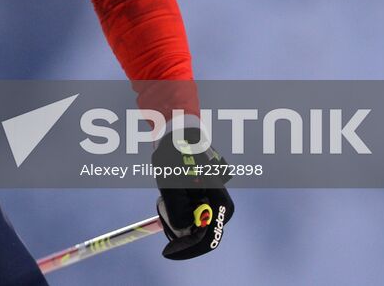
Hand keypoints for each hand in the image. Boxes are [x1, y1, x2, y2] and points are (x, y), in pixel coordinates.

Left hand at [153, 128, 234, 260]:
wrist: (177, 131)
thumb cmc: (176, 153)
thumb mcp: (171, 182)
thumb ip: (177, 209)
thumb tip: (182, 231)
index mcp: (220, 201)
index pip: (209, 237)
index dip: (188, 249)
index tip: (167, 252)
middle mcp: (221, 203)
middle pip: (201, 233)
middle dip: (180, 231)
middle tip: (162, 216)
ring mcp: (213, 199)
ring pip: (194, 223)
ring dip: (177, 217)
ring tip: (166, 194)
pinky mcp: (204, 195)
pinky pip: (191, 212)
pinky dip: (179, 209)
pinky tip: (171, 190)